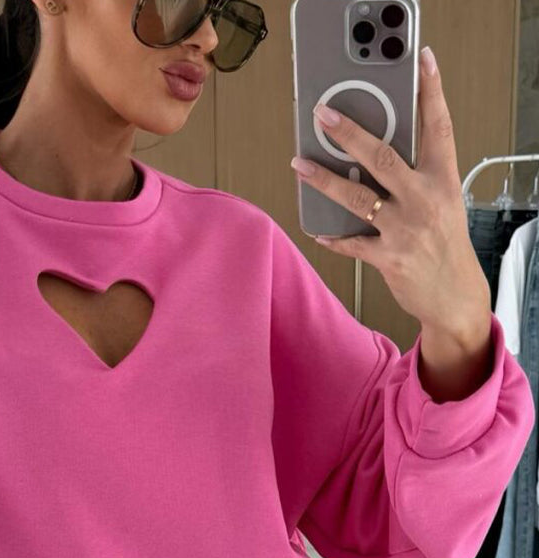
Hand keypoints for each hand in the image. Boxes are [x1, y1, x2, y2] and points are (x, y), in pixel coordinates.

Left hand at [290, 46, 490, 335]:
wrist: (455, 296)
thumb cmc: (445, 246)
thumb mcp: (443, 203)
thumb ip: (415, 178)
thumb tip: (372, 158)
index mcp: (443, 180)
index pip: (439, 127)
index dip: (432, 92)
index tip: (424, 62)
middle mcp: (425, 200)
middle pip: (383, 156)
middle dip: (349, 133)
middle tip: (323, 115)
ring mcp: (406, 229)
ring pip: (358, 196)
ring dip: (324, 179)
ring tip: (300, 164)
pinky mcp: (389, 258)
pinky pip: (351, 242)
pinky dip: (333, 236)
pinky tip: (318, 229)